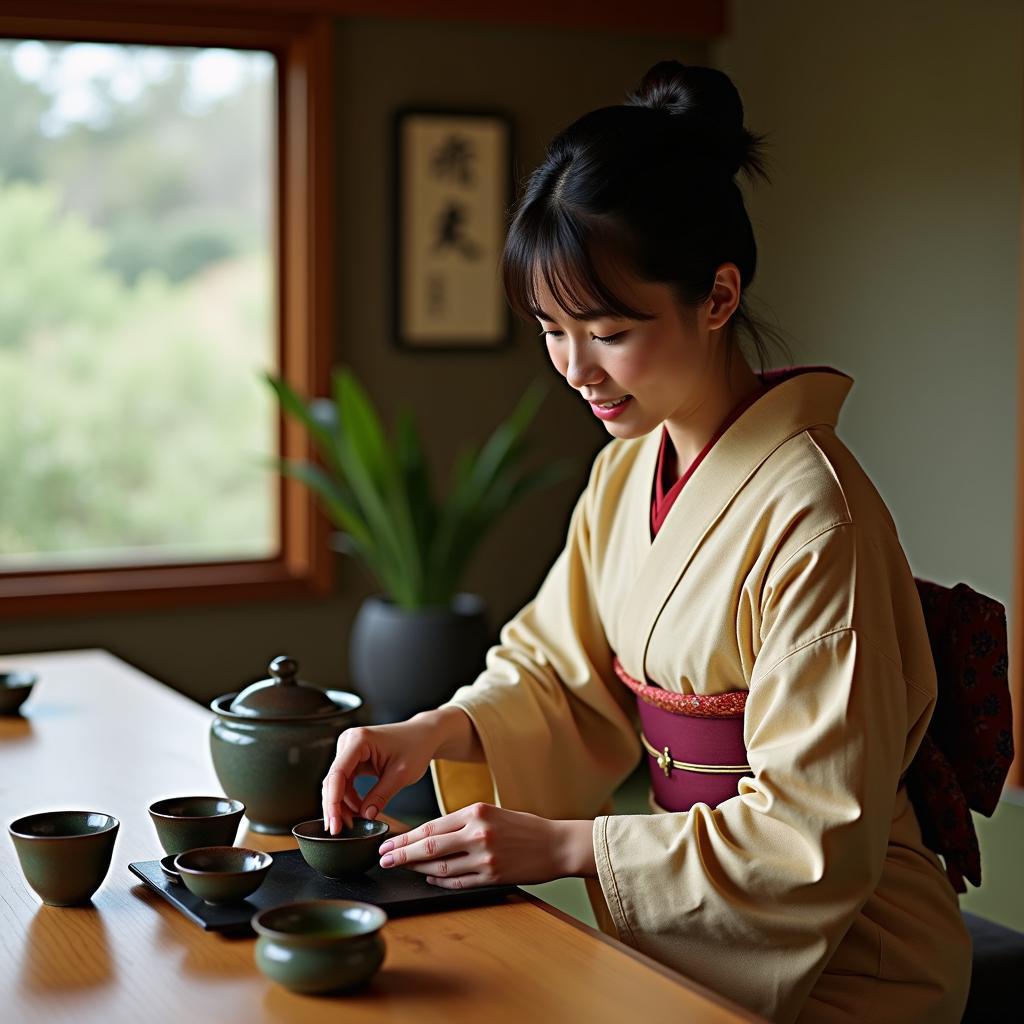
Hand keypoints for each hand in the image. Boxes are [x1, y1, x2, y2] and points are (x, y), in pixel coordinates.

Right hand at [321, 717, 438, 834]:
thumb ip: (381, 796)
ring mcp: (349, 749)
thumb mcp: (401, 775)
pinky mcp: (353, 757)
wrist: (424, 736)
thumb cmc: (416, 747)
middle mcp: (349, 741)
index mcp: (360, 740)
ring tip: (353, 822)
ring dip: (342, 804)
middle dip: (335, 807)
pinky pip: (345, 781)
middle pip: (333, 780)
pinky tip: (356, 811)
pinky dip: (348, 798)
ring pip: (336, 783)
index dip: (333, 802)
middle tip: (340, 830)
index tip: (335, 824)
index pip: (338, 774)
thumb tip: (365, 816)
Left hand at [376, 801, 591, 888]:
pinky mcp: (491, 877)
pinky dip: (440, 880)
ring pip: (440, 867)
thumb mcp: (492, 813)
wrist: (556, 844)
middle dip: (401, 854)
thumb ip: (463, 822)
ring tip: (401, 869)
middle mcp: (478, 834)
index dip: (406, 837)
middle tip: (383, 859)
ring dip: (417, 869)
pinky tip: (429, 877)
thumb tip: (429, 834)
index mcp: (476, 812)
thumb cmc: (524, 827)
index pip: (431, 826)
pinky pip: (457, 881)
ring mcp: (484, 858)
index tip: (388, 843)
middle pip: (429, 846)